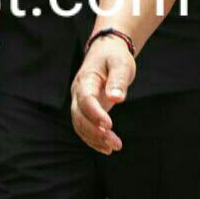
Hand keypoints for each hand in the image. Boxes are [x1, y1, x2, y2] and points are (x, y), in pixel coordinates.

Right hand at [70, 35, 135, 154]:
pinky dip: (93, 139)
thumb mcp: (120, 63)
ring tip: (113, 147)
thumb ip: (118, 80)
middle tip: (114, 143)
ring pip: (80, 125)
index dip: (95, 114)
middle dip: (95, 132)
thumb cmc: (114, 56)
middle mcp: (78, 92)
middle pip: (79, 116)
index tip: (109, 125)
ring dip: (94, 139)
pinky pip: (84, 127)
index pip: (86, 100)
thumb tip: (116, 98)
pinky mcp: (86, 109)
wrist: (106, 50)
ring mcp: (80, 102)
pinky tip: (106, 148)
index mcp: (86, 79)